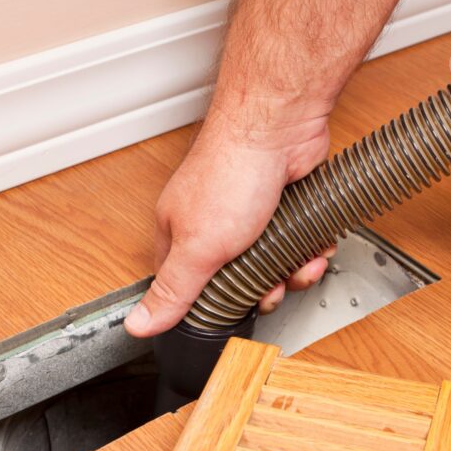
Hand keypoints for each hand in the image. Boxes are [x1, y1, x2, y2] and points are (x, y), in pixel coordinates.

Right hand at [125, 98, 334, 337]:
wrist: (280, 127)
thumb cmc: (231, 171)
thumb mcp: (197, 248)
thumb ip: (171, 290)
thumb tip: (138, 323)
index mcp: (179, 233)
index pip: (183, 286)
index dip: (208, 305)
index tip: (229, 311)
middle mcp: (211, 224)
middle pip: (234, 279)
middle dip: (260, 290)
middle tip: (269, 290)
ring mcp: (248, 215)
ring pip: (270, 263)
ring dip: (290, 271)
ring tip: (297, 266)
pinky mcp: (281, 206)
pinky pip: (294, 242)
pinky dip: (308, 248)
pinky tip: (312, 246)